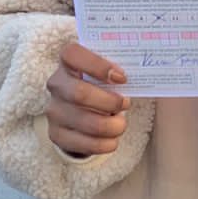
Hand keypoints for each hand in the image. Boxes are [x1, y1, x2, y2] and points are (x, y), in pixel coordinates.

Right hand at [45, 42, 130, 157]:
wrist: (76, 111)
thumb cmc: (98, 85)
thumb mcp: (103, 72)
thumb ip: (115, 70)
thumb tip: (143, 77)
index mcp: (67, 62)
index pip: (73, 54)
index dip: (98, 65)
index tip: (122, 78)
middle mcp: (56, 85)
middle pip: (80, 93)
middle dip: (110, 102)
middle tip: (126, 104)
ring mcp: (54, 111)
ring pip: (87, 122)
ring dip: (112, 126)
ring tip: (120, 124)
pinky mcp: (57, 134)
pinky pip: (85, 144)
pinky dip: (105, 143)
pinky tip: (112, 138)